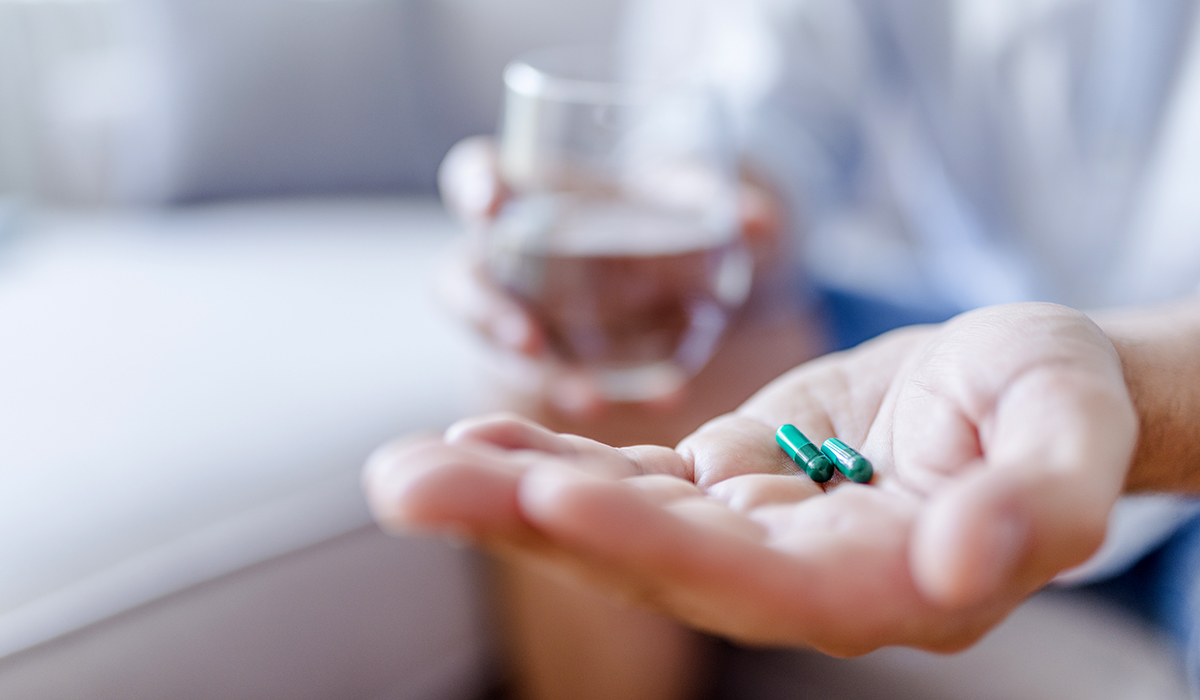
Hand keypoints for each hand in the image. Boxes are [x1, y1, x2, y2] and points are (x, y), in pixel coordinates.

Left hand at [364, 303, 1136, 654]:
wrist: (1022, 388)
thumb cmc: (1058, 404)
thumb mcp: (1074, 435)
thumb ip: (1039, 504)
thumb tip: (966, 564)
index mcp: (882, 582)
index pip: (756, 580)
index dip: (655, 545)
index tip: (555, 504)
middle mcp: (798, 574)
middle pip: (652, 559)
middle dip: (530, 522)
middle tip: (408, 488)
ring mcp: (752, 530)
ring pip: (621, 518)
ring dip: (512, 493)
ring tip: (408, 472)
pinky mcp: (728, 482)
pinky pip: (631, 478)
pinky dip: (556, 460)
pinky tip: (478, 442)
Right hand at [436, 136, 796, 418]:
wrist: (681, 266)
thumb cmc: (662, 212)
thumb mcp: (690, 199)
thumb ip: (715, 203)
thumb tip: (762, 221)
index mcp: (529, 192)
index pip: (476, 176)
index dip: (475, 188)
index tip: (491, 206)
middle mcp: (510, 256)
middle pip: (466, 279)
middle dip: (488, 313)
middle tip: (529, 342)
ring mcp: (525, 312)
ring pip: (501, 346)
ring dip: (542, 374)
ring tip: (591, 402)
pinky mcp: (554, 360)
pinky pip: (560, 380)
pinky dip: (602, 394)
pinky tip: (664, 403)